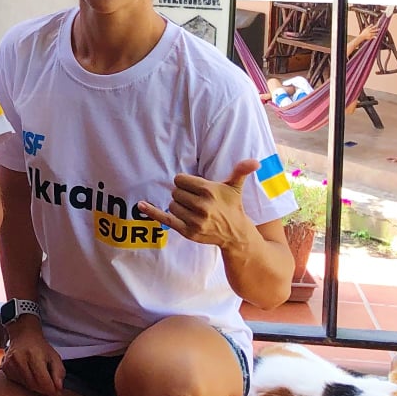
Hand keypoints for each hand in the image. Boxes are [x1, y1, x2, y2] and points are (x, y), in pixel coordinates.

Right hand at [0, 317, 64, 395]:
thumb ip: (59, 373)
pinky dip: (25, 382)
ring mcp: (10, 364)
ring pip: (26, 385)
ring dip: (35, 386)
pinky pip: (18, 383)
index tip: (56, 391)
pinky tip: (28, 373)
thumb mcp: (54, 357)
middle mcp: (20, 359)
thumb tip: (58, 388)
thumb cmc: (41, 348)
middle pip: (34, 385)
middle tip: (49, 385)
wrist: (23, 336)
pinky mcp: (5, 368)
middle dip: (43, 388)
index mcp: (34, 355)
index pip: (43, 380)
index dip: (51, 389)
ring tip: (38, 376)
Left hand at [136, 160, 259, 251]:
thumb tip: (255, 161)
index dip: (185, 183)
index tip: (195, 188)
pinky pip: (165, 219)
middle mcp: (201, 206)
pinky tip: (141, 205)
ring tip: (193, 210)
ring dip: (178, 205)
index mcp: (209, 191)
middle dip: (182, 194)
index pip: (180, 179)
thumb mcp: (235, 187)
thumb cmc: (232, 206)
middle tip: (195, 200)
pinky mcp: (187, 232)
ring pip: (171, 204)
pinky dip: (152, 212)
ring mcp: (194, 220)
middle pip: (175, 192)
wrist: (235, 234)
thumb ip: (241, 171)